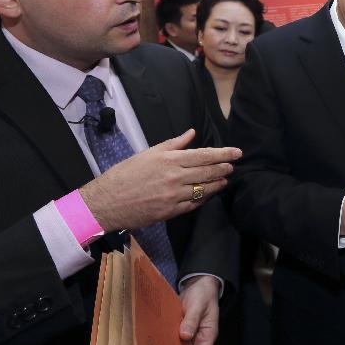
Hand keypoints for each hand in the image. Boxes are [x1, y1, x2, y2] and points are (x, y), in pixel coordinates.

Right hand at [80, 129, 240, 230]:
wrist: (106, 201)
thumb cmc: (125, 174)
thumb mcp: (148, 153)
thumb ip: (173, 144)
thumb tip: (191, 133)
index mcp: (170, 160)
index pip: (204, 155)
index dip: (223, 154)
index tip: (237, 153)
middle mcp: (175, 177)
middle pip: (208, 172)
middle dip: (224, 168)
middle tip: (233, 165)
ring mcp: (174, 196)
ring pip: (204, 189)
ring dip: (217, 184)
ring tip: (225, 179)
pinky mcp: (170, 211)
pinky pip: (193, 204)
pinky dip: (203, 198)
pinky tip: (209, 194)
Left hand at [179, 275, 219, 344]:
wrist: (198, 283)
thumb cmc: (203, 294)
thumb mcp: (198, 305)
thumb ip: (192, 319)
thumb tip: (185, 335)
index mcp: (207, 335)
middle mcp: (199, 338)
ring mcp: (189, 335)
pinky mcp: (181, 330)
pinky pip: (174, 341)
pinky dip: (168, 344)